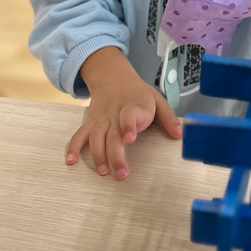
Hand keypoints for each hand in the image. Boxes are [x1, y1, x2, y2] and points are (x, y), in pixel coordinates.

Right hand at [66, 47, 181, 179]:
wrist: (113, 76)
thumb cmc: (138, 93)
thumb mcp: (157, 99)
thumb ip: (168, 118)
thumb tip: (180, 135)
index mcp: (133, 106)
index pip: (130, 115)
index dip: (128, 126)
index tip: (129, 138)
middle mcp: (115, 113)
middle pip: (112, 135)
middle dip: (115, 155)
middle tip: (122, 174)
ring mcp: (101, 118)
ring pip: (96, 137)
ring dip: (98, 155)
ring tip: (103, 172)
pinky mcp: (90, 122)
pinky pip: (80, 134)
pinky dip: (74, 147)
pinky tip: (71, 161)